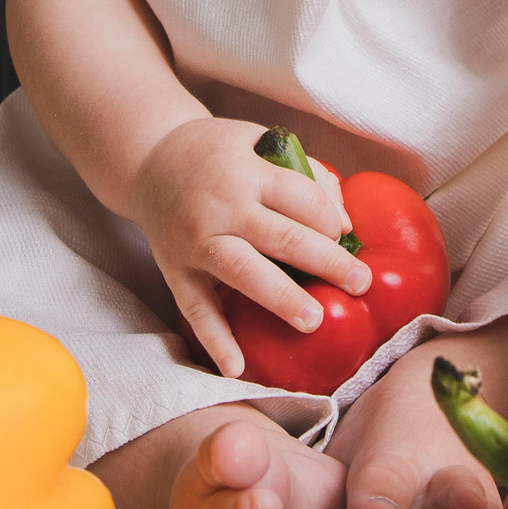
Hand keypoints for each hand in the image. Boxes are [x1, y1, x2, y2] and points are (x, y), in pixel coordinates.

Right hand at [130, 118, 371, 377]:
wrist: (147, 162)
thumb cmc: (216, 153)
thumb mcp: (257, 141)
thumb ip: (302, 173)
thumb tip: (343, 223)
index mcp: (247, 172)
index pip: (300, 198)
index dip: (330, 218)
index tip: (346, 236)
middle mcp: (221, 208)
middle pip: (282, 237)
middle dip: (326, 262)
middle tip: (360, 284)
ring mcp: (196, 242)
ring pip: (244, 273)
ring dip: (281, 298)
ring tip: (314, 321)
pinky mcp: (176, 271)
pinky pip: (197, 309)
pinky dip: (215, 340)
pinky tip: (237, 367)